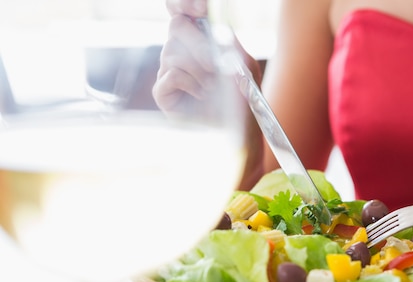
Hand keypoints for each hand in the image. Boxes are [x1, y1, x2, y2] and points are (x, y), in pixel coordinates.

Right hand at [152, 0, 262, 116]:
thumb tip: (219, 26)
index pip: (181, 10)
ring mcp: (168, 69)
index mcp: (198, 38)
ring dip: (200, 71)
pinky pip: (172, 75)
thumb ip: (233, 44)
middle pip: (176, 26)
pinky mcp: (162, 91)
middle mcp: (179, 50)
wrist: (236, 132)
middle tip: (215, 64)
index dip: (185, 3)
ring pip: (174, 52)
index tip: (200, 8)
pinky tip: (202, 96)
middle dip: (198, 43)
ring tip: (213, 87)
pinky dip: (192, 84)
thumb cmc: (241, 98)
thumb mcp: (246, 67)